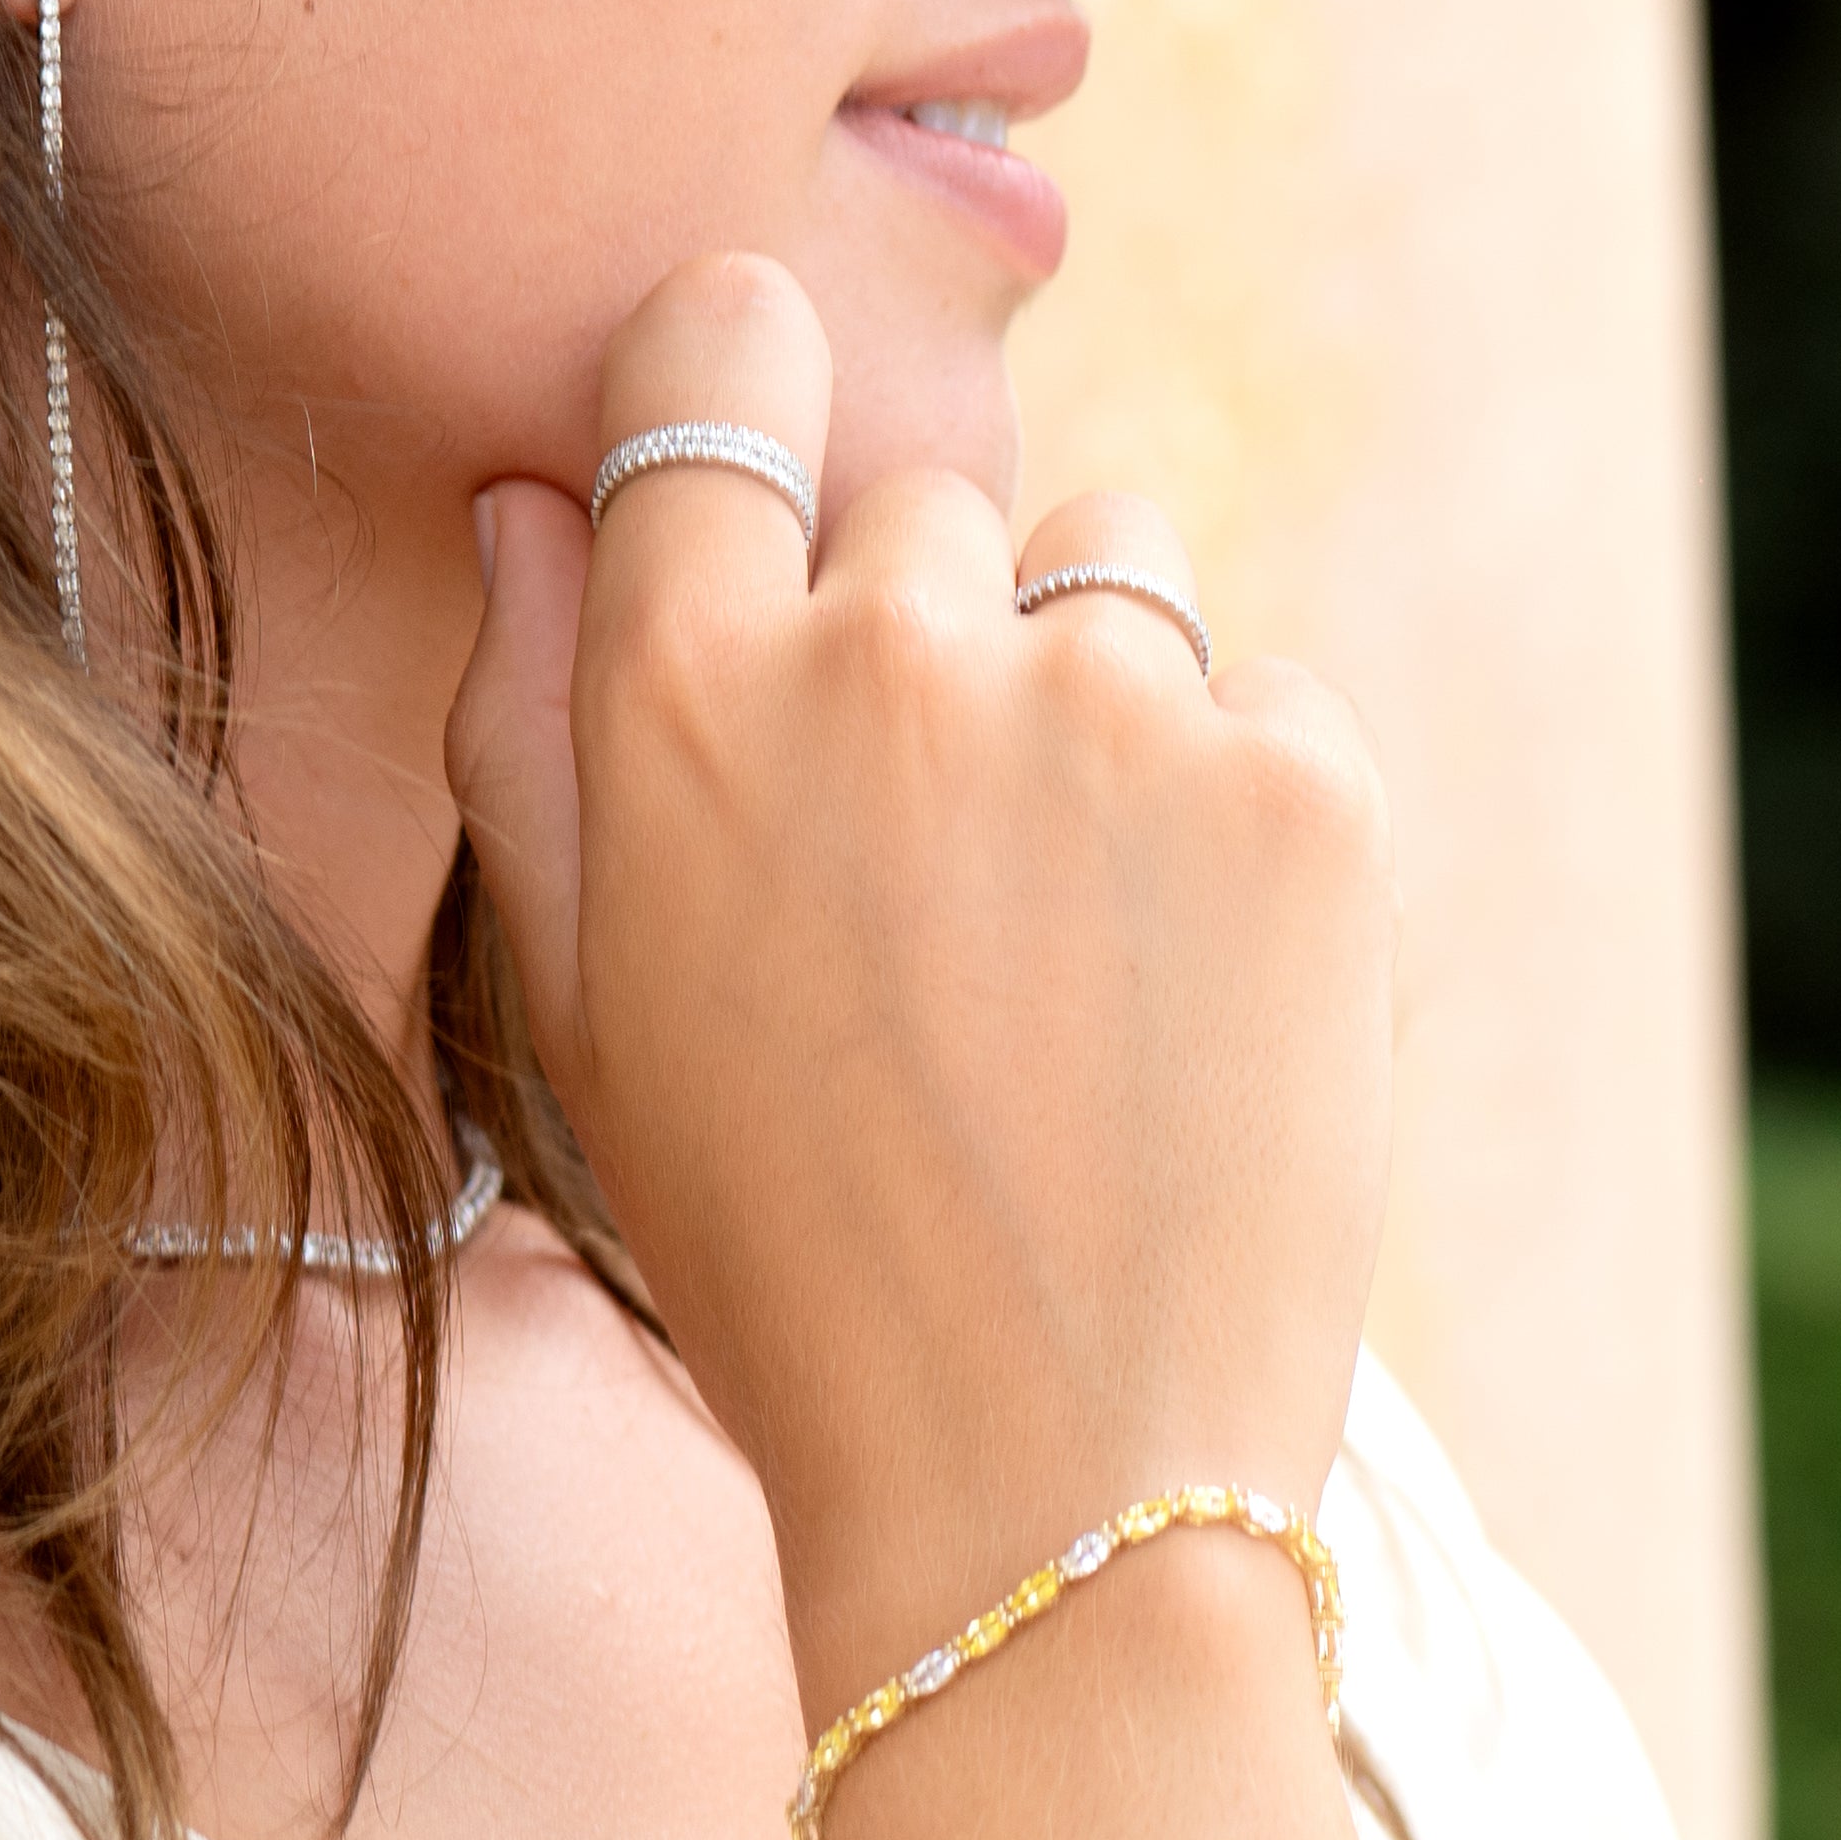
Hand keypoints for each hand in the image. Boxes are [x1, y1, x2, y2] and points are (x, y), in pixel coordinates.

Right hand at [445, 254, 1397, 1839]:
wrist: (1045, 1490)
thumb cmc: (779, 1260)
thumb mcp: (586, 1010)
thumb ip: (532, 723)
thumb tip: (544, 499)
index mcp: (683, 690)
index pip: (719, 349)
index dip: (749, 391)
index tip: (777, 490)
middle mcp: (894, 648)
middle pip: (930, 502)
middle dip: (931, 638)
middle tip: (936, 882)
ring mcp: (1118, 703)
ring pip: (1116, 571)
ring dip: (1097, 695)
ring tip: (1075, 943)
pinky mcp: (1308, 779)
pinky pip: (1267, 697)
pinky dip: (1243, 811)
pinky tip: (1191, 996)